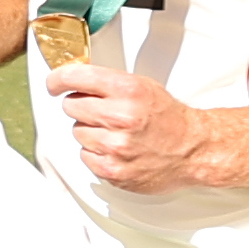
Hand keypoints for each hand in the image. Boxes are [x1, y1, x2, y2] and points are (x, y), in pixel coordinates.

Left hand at [49, 67, 248, 193]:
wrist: (193, 149)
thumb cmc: (167, 117)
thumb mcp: (141, 86)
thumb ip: (106, 82)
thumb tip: (69, 79)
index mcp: (128, 90)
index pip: (75, 77)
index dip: (58, 80)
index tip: (55, 83)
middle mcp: (120, 117)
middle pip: (71, 106)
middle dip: (82, 107)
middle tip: (103, 112)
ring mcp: (115, 146)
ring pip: (77, 132)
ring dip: (91, 132)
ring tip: (117, 133)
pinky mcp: (112, 170)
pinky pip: (85, 155)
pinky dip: (96, 153)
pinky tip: (117, 149)